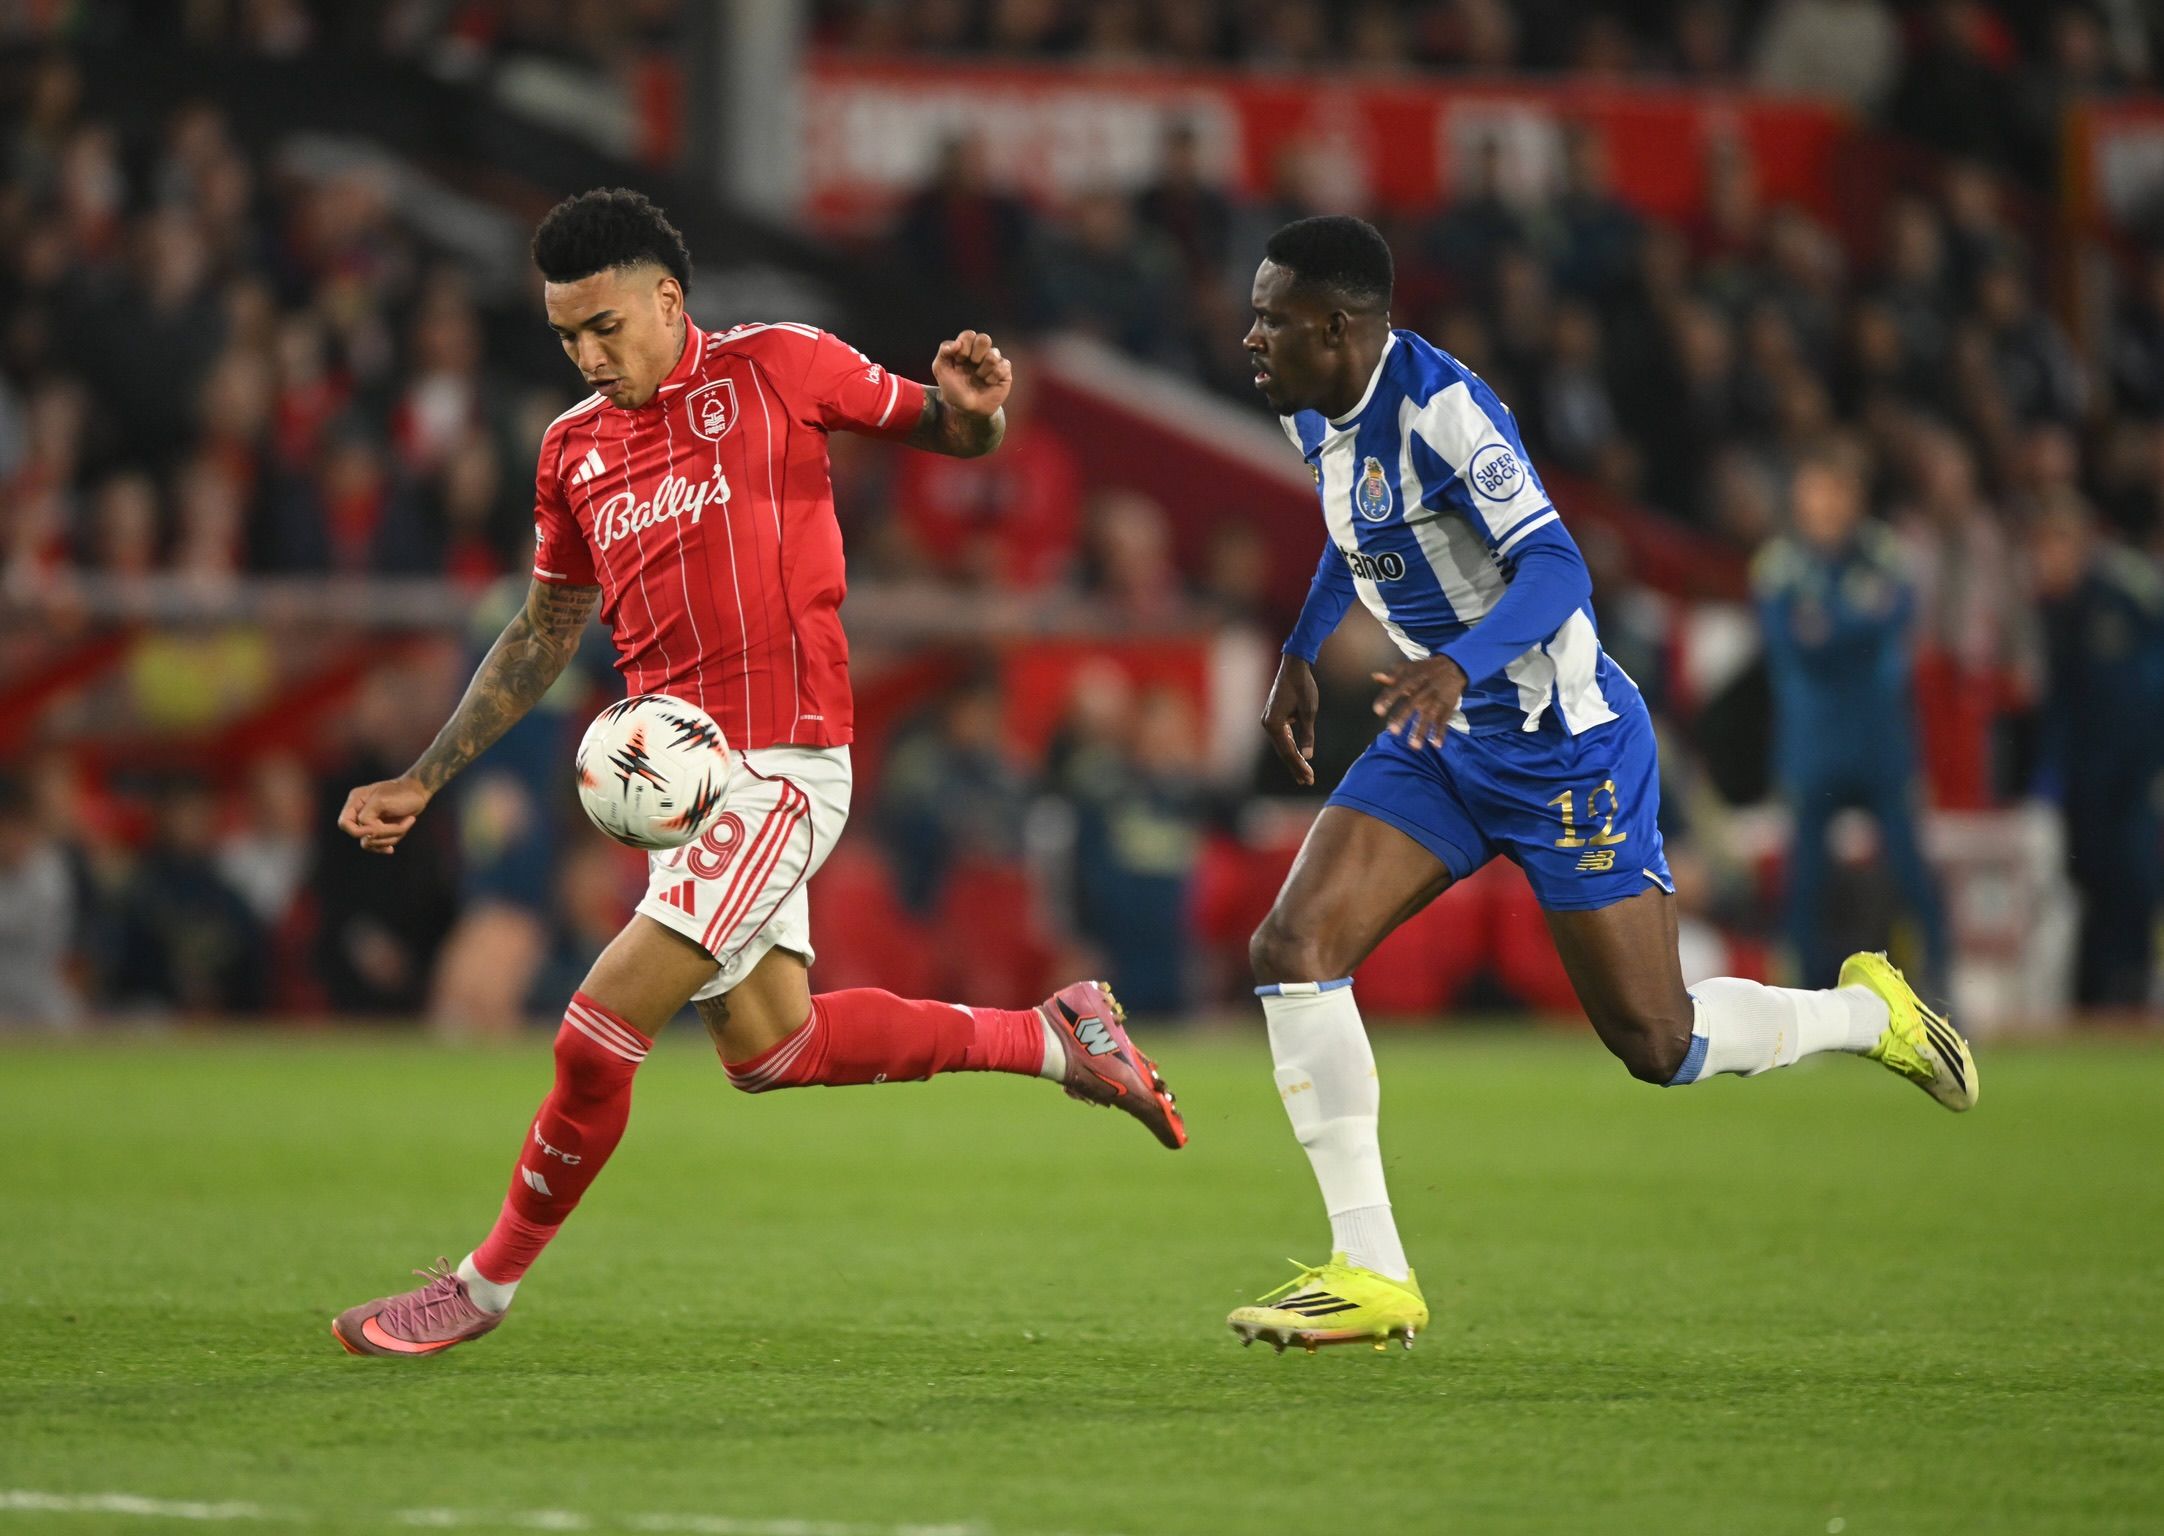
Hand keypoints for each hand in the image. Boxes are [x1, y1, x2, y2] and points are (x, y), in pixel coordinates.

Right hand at [337, 776, 431, 855]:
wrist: (418, 792)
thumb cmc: (402, 793)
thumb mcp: (382, 801)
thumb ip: (368, 816)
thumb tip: (366, 832)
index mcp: (356, 801)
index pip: (344, 823)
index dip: (356, 832)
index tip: (374, 830)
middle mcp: (359, 812)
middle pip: (361, 836)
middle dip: (383, 833)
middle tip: (402, 826)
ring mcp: (369, 822)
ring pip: (371, 842)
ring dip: (391, 837)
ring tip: (407, 824)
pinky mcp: (379, 829)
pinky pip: (378, 844)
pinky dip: (389, 842)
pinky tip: (391, 849)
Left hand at [931, 330, 1012, 417]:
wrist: (968, 410)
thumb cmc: (954, 390)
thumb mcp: (941, 370)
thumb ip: (943, 352)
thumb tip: (956, 344)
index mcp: (966, 348)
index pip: (969, 335)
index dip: (964, 346)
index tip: (958, 361)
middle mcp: (980, 352)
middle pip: (984, 338)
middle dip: (976, 353)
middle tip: (971, 365)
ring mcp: (993, 361)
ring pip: (994, 353)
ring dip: (983, 369)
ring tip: (979, 378)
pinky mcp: (1004, 371)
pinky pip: (1003, 366)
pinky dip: (993, 377)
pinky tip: (989, 383)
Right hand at [1262, 653, 1320, 786]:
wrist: (1294, 666)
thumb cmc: (1303, 687)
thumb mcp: (1309, 712)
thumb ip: (1307, 735)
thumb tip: (1308, 757)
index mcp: (1274, 724)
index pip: (1288, 752)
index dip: (1299, 765)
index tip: (1310, 777)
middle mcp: (1267, 724)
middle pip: (1283, 751)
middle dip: (1296, 766)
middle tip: (1308, 781)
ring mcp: (1268, 720)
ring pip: (1282, 745)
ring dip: (1293, 759)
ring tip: (1304, 774)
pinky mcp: (1273, 717)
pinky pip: (1282, 737)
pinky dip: (1290, 747)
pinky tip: (1298, 757)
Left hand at [1372, 655, 1467, 749]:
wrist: (1454, 666)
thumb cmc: (1425, 670)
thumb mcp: (1409, 667)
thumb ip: (1392, 674)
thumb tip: (1374, 676)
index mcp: (1412, 679)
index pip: (1397, 688)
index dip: (1387, 699)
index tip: (1377, 711)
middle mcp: (1423, 690)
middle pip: (1412, 704)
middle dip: (1402, 717)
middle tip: (1392, 731)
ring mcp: (1436, 700)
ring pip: (1428, 716)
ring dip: (1421, 731)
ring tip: (1414, 746)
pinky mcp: (1447, 707)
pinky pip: (1444, 721)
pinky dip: (1441, 733)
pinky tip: (1436, 745)